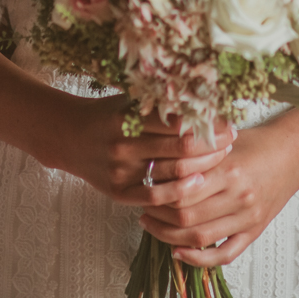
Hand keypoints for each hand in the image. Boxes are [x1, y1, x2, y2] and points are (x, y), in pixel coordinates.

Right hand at [35, 95, 235, 212]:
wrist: (68, 137)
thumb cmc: (106, 115)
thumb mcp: (129, 102)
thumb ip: (159, 104)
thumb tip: (204, 100)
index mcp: (128, 118)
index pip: (179, 123)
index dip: (208, 124)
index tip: (228, 122)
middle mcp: (124, 145)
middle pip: (180, 149)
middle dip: (211, 145)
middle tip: (230, 141)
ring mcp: (121, 171)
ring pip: (171, 174)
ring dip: (202, 168)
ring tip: (221, 160)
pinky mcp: (118, 192)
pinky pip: (154, 197)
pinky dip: (178, 192)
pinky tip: (197, 185)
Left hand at [137, 120, 298, 267]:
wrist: (293, 154)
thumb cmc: (255, 143)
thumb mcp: (224, 140)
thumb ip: (195, 152)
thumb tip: (157, 163)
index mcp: (229, 170)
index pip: (182, 191)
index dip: (158, 194)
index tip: (144, 189)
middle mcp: (239, 196)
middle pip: (187, 217)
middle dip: (158, 216)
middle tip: (144, 209)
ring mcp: (247, 217)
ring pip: (200, 238)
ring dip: (170, 237)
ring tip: (153, 226)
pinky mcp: (254, 231)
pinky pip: (224, 254)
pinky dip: (199, 259)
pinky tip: (179, 252)